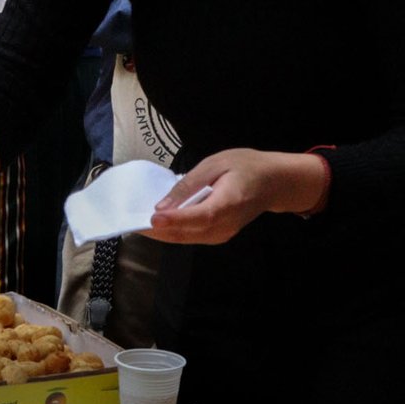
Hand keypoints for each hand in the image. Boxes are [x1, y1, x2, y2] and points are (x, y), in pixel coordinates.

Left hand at [146, 148, 326, 244]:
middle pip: (188, 233)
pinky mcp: (219, 235)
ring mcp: (224, 234)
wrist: (273, 182)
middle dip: (158, 231)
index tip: (152, 219)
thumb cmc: (245, 166)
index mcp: (229, 203)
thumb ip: (189, 184)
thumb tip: (163, 205)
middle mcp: (227, 225)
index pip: (199, 217)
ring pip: (187, 239)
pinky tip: (160, 224)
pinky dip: (174, 232)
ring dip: (163, 234)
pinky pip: (193, 237)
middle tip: (131, 222)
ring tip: (139, 223)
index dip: (175, 220)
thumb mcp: (215, 164)